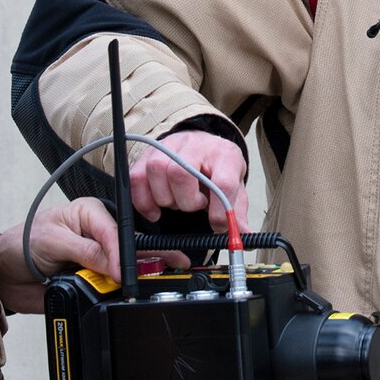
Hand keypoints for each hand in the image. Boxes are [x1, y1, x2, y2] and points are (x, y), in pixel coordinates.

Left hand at [0, 198, 121, 313]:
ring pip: (119, 272)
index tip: (118, 272)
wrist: (2, 275)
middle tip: (117, 281)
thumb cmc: (20, 246)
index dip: (119, 253)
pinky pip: (106, 290)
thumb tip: (114, 264)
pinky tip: (97, 294)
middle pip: (124, 252)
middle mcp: (96, 235)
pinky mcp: (91, 280)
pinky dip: (103, 295)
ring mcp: (95, 259)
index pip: (115, 231)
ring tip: (102, 287)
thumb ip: (86, 251)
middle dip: (122, 268)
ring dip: (113, 283)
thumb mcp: (52, 242)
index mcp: (90, 213)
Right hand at [129, 129, 248, 232]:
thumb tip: (243, 234)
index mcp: (225, 155)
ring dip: (165, 198)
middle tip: (194, 207)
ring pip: (156, 170)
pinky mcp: (148, 154)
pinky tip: (155, 210)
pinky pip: (137, 178)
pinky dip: (143, 201)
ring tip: (177, 202)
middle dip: (186, 201)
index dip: (219, 210)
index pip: (222, 182)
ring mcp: (169, 146)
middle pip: (180, 172)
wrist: (203, 146)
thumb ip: (237, 211)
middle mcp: (195, 145)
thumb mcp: (235, 187)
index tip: (217, 224)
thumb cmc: (218, 169)